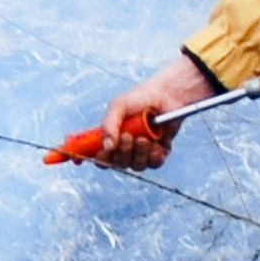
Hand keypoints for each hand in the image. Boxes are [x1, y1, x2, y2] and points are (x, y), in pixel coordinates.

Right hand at [96, 56, 217, 169]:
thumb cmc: (142, 97)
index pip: (98, 153)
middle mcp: (125, 146)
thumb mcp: (119, 106)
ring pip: (136, 166)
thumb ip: (109, 125)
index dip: (94, 157)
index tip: (92, 156)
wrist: (168, 94)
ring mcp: (141, 151)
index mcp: (111, 135)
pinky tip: (156, 143)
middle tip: (128, 136)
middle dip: (122, 152)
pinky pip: (153, 164)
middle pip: (117, 164)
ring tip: (145, 138)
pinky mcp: (158, 152)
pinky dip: (154, 156)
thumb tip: (107, 147)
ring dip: (139, 153)